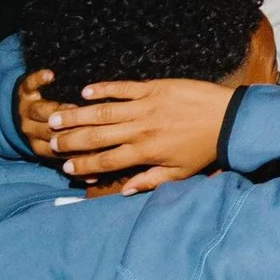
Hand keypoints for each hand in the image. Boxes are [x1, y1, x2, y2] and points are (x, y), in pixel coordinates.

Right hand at [35, 76, 241, 195]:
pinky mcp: (154, 88)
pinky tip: (84, 92)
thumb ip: (149, 181)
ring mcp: (146, 106)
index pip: (106, 161)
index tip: (65, 167)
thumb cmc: (204, 148)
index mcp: (146, 153)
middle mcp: (141, 130)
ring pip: (104, 112)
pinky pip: (123, 88)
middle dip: (71, 141)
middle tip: (49, 142)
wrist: (230, 119)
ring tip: (55, 117)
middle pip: (97, 136)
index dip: (83, 165)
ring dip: (77, 115)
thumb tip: (124, 191)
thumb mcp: (179, 173)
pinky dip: (103, 89)